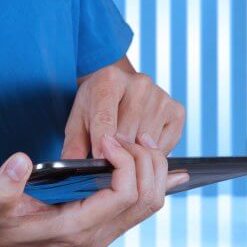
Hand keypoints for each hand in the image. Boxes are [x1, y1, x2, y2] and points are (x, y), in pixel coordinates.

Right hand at [0, 135, 187, 246]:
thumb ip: (5, 185)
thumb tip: (20, 161)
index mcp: (76, 229)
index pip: (124, 195)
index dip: (125, 162)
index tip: (107, 140)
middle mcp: (98, 236)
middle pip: (147, 199)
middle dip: (146, 161)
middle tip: (128, 135)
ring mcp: (105, 235)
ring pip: (151, 204)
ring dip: (153, 170)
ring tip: (139, 142)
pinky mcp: (107, 228)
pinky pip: (143, 209)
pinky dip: (157, 185)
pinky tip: (175, 172)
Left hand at [61, 60, 184, 158]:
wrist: (119, 86)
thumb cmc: (96, 105)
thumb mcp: (78, 120)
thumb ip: (73, 143)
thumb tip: (70, 166)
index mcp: (109, 80)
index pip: (105, 119)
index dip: (101, 145)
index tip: (100, 163)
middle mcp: (139, 84)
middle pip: (127, 134)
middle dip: (116, 152)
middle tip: (109, 158)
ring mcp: (161, 96)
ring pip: (146, 143)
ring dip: (134, 153)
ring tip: (124, 147)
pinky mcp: (176, 111)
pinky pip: (163, 146)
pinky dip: (151, 152)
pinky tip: (140, 143)